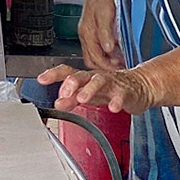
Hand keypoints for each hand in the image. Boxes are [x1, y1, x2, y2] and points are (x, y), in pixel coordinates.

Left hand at [37, 64, 155, 114]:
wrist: (138, 87)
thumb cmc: (109, 89)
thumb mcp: (87, 95)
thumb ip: (71, 99)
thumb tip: (56, 104)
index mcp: (84, 77)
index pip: (66, 72)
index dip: (53, 74)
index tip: (41, 79)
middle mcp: (95, 77)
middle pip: (81, 75)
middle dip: (71, 83)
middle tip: (63, 93)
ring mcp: (111, 83)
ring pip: (99, 82)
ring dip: (89, 89)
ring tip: (82, 99)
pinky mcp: (125, 92)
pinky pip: (121, 95)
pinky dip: (116, 101)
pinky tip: (113, 107)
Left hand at [78, 0, 124, 71]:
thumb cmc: (108, 0)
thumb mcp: (107, 24)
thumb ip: (110, 42)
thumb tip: (119, 60)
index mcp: (87, 33)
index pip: (90, 60)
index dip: (101, 71)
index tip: (113, 80)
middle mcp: (86, 27)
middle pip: (90, 55)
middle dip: (103, 69)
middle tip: (117, 76)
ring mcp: (91, 16)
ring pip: (93, 42)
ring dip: (104, 57)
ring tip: (117, 66)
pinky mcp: (99, 5)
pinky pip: (101, 24)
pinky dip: (105, 37)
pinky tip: (112, 46)